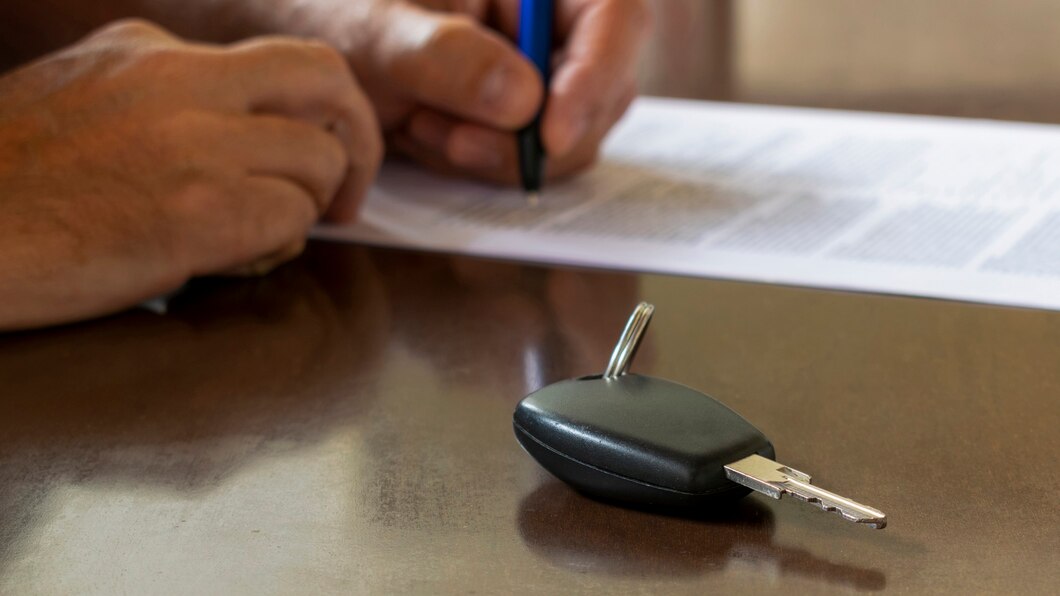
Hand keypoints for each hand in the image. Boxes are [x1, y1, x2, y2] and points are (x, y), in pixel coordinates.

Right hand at [0, 20, 381, 329]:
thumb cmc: (7, 185)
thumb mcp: (81, 100)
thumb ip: (162, 104)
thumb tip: (240, 141)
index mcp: (149, 49)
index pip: (274, 66)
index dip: (308, 116)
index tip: (308, 158)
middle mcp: (180, 80)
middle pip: (324, 77)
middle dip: (357, 135)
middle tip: (346, 194)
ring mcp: (194, 141)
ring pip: (319, 158)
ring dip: (308, 206)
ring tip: (258, 237)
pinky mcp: (200, 209)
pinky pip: (293, 218)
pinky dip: (279, 243)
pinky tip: (228, 258)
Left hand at [273, 0, 648, 184]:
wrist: (305, 40)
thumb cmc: (334, 11)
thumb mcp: (378, 28)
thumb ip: (445, 56)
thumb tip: (524, 101)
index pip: (615, 17)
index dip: (595, 78)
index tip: (548, 134)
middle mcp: (553, 22)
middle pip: (600, 91)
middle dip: (529, 136)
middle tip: (454, 141)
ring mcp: (543, 71)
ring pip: (566, 138)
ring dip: (493, 154)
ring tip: (419, 125)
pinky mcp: (521, 115)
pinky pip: (528, 160)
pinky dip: (476, 163)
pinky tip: (425, 134)